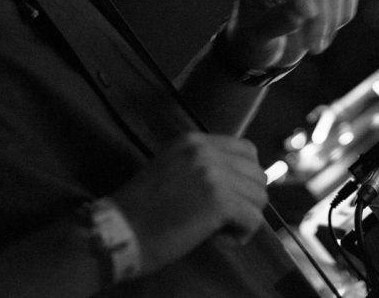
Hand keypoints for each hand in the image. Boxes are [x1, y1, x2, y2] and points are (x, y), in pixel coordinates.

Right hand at [112, 132, 267, 273]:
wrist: (119, 231)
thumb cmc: (140, 208)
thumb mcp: (172, 168)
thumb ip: (204, 166)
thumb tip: (240, 180)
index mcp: (194, 140)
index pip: (246, 150)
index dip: (244, 178)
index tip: (228, 198)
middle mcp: (207, 150)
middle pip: (257, 173)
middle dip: (247, 199)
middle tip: (224, 218)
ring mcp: (214, 174)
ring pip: (259, 197)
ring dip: (244, 218)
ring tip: (218, 229)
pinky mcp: (219, 201)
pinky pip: (253, 219)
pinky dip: (241, 234)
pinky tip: (220, 239)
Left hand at [224, 0, 358, 71]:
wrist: (267, 48)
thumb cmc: (254, 41)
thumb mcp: (254, 38)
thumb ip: (272, 24)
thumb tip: (298, 15)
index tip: (307, 16)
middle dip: (321, 15)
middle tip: (314, 49)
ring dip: (333, 19)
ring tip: (316, 47)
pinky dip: (344, 14)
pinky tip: (327, 34)